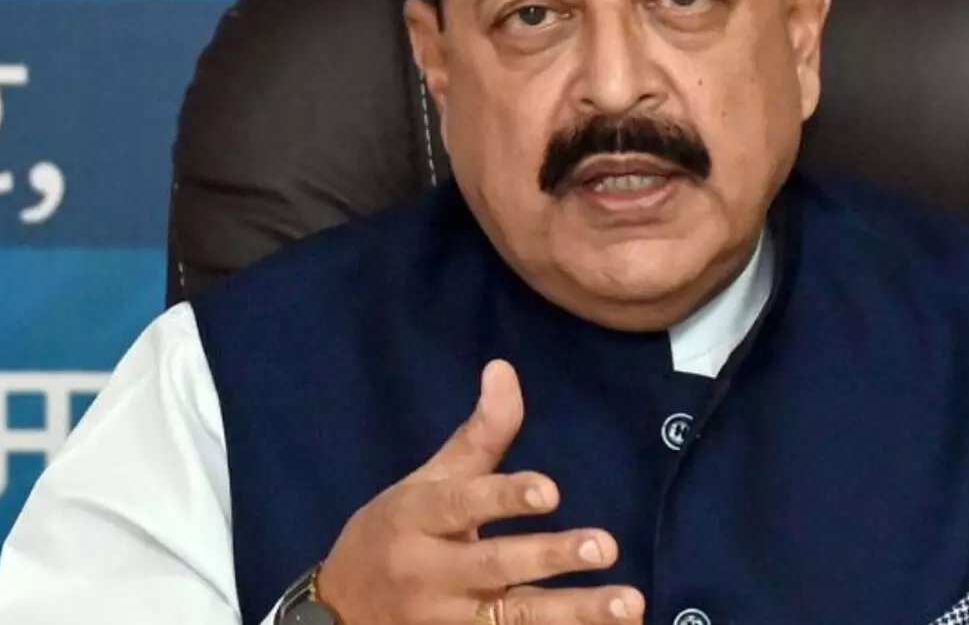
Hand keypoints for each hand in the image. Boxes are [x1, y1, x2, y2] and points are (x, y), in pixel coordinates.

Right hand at [316, 359, 645, 623]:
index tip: (551, 490)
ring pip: (512, 621)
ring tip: (629, 606)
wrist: (339, 613)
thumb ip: (477, 435)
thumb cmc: (397, 533)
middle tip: (605, 546)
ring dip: (573, 616)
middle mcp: (428, 573)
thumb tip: (504, 369)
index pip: (461, 505)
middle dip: (550, 557)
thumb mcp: (428, 481)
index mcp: (417, 518)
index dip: (504, 498)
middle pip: (493, 566)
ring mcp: (443, 623)